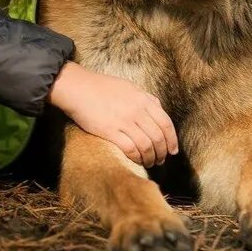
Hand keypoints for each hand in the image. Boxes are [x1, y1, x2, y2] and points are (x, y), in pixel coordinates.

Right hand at [47, 62, 177, 166]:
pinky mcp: (110, 131)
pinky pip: (130, 149)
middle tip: (160, 160)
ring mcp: (124, 121)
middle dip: (162, 152)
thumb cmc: (102, 87)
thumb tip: (158, 108)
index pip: (166, 123)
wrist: (79, 88)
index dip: (172, 140)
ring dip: (150, 158)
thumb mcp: (129, 87)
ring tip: (149, 163)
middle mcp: (137, 110)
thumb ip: (145, 98)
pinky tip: (136, 160)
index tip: (172, 151)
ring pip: (147, 146)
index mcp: (143, 99)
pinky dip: (137, 158)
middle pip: (158, 137)